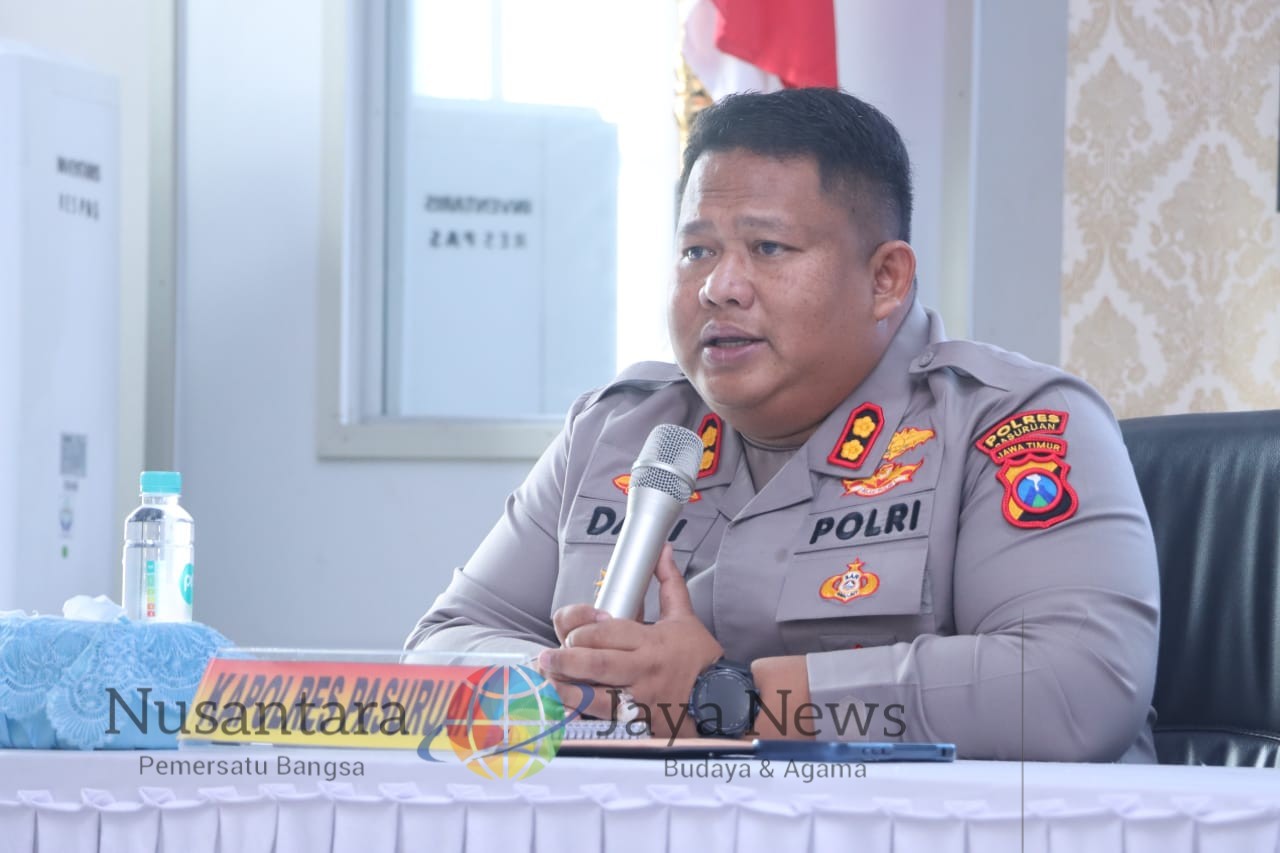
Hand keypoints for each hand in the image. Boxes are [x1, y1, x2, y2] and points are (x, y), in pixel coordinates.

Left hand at [538, 544, 723, 737]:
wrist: (722, 699)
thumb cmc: (699, 659)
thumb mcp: (685, 618)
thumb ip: (669, 583)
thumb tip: (664, 551)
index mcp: (652, 642)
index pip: (609, 632)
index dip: (585, 630)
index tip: (574, 632)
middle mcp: (643, 670)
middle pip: (597, 663)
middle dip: (566, 659)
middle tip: (546, 657)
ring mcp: (639, 699)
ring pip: (595, 696)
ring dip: (566, 689)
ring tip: (547, 680)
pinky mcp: (637, 722)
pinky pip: (603, 720)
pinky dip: (581, 715)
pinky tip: (564, 707)